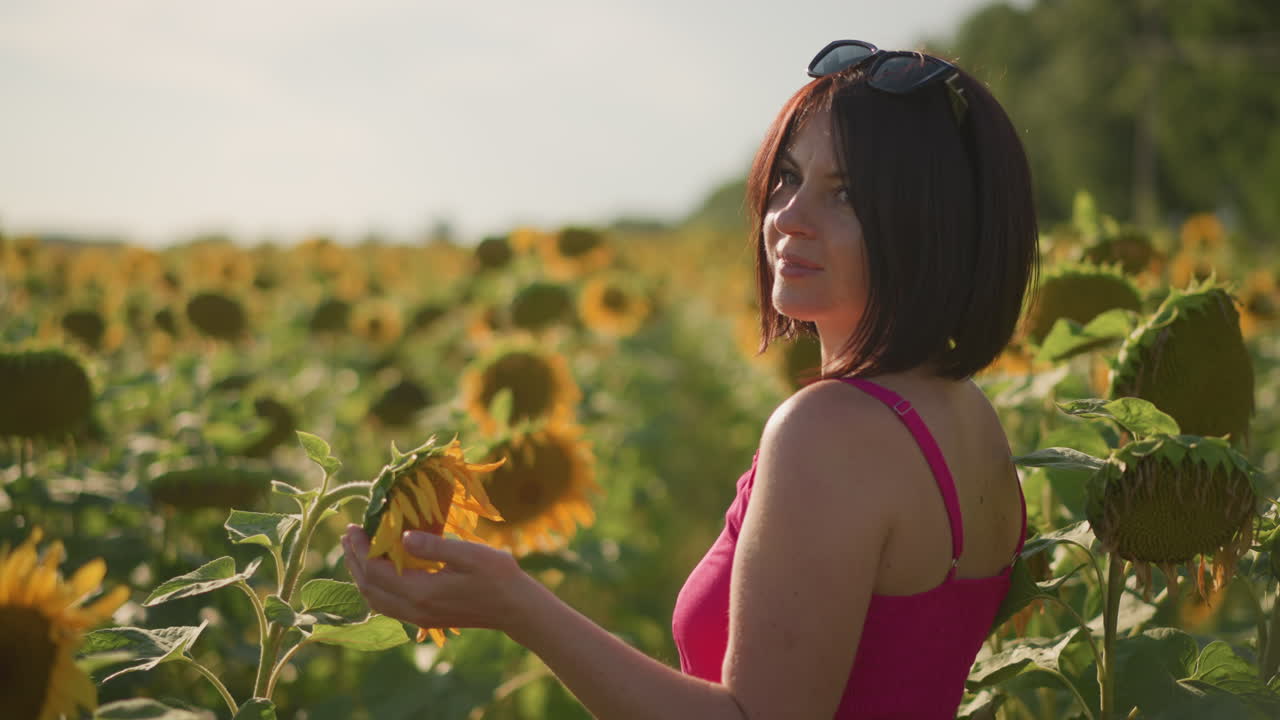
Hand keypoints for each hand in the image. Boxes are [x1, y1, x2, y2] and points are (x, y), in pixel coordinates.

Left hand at [341, 524, 529, 634]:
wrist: (515, 608)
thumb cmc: (498, 576)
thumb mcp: (471, 555)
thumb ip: (435, 547)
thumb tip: (403, 537)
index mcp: (422, 592)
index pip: (377, 571)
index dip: (360, 549)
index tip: (353, 527)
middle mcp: (414, 609)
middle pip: (369, 587)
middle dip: (354, 560)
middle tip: (347, 535)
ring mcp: (418, 617)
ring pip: (375, 600)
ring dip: (361, 575)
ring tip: (356, 551)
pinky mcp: (424, 618)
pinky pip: (387, 605)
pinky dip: (374, 587)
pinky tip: (377, 572)